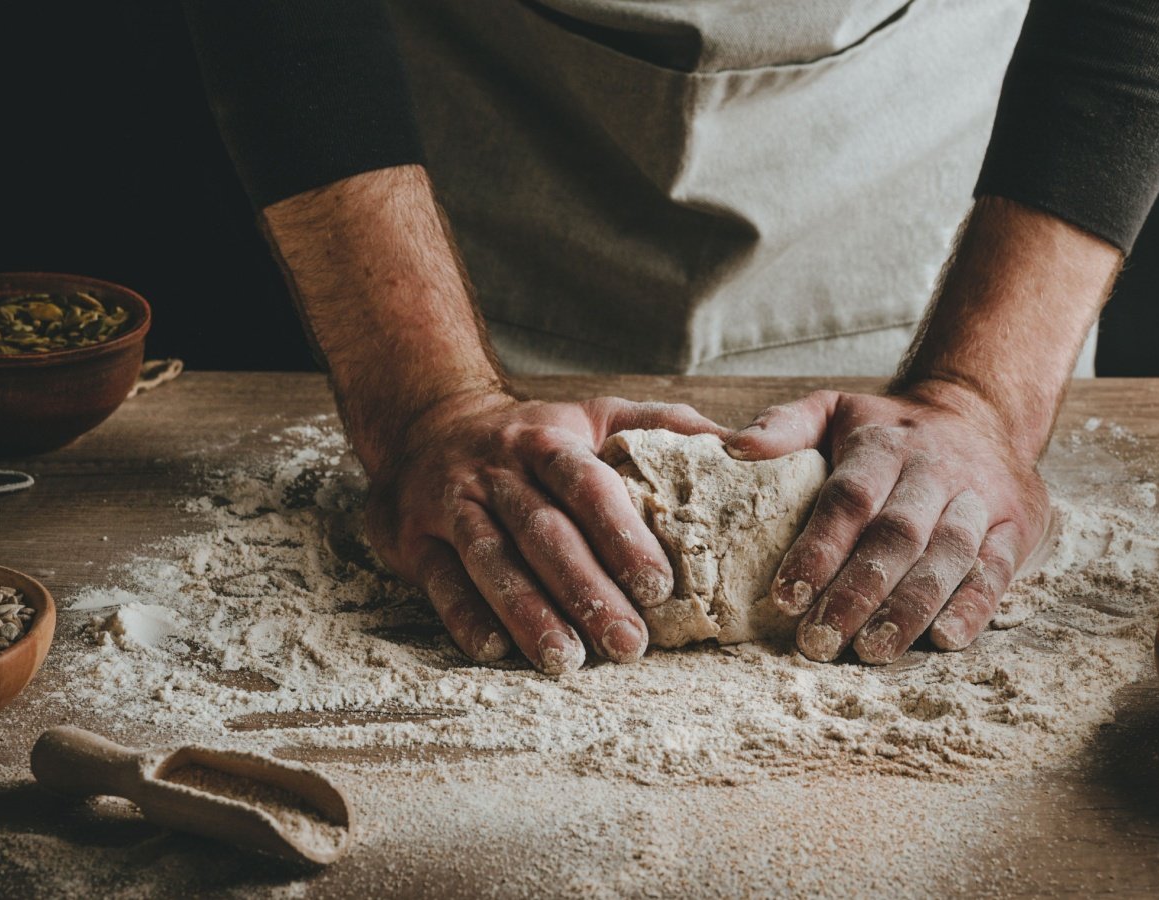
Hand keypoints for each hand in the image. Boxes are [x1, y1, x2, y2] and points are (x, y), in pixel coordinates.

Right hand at [361, 389, 725, 673]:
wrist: (426, 421)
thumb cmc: (534, 435)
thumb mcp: (596, 414)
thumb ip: (663, 427)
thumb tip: (744, 445)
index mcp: (549, 441)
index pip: (588, 485)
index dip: (622, 535)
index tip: (660, 587)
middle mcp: (497, 471)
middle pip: (543, 532)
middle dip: (586, 590)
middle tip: (629, 644)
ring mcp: (451, 504)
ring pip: (491, 561)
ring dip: (528, 613)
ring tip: (567, 661)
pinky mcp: (414, 540)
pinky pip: (441, 582)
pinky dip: (466, 618)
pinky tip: (496, 652)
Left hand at [725, 383, 1049, 663]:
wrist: (979, 410)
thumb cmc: (886, 429)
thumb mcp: (832, 409)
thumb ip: (782, 427)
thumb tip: (730, 448)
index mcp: (884, 446)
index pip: (850, 499)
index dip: (819, 549)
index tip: (788, 597)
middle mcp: (934, 470)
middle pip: (897, 534)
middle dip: (857, 592)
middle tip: (820, 641)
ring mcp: (980, 499)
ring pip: (948, 556)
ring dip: (910, 608)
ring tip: (871, 651)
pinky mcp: (1015, 526)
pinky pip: (997, 569)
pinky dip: (974, 607)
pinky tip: (945, 640)